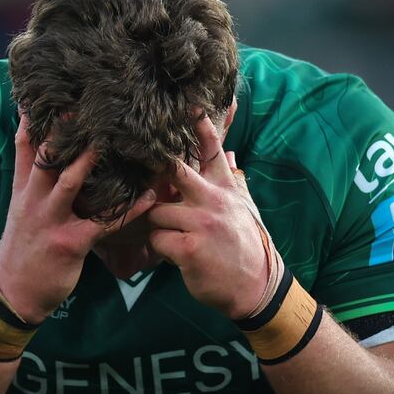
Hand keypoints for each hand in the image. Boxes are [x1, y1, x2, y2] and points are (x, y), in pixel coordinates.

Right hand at [0, 114, 156, 323]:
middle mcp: (34, 200)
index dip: (33, 118)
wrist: (14, 291)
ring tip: (109, 138)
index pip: (25, 146)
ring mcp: (51, 220)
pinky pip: (102, 224)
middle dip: (62, 130)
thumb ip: (36, 181)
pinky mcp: (70, 243)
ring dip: (88, 160)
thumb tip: (50, 154)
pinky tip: (148, 197)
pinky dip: (127, 210)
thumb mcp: (22, 210)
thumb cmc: (24, 246)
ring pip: (69, 182)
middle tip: (83, 102)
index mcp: (24, 190)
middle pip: (46, 157)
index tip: (45, 91)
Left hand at [147, 116, 269, 318]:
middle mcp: (214, 201)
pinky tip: (172, 254)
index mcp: (226, 190)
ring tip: (169, 235)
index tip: (190, 105)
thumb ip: (233, 180)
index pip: (212, 152)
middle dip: (156, 165)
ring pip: (157, 212)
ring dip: (157, 224)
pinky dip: (160, 248)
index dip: (201, 127)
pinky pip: (158, 239)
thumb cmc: (246, 246)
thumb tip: (230, 154)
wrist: (256, 288)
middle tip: (137, 158)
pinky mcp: (189, 248)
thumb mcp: (245, 208)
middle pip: (176, 171)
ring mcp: (201, 224)